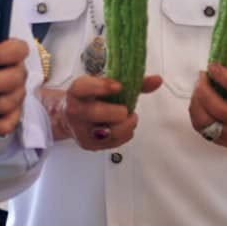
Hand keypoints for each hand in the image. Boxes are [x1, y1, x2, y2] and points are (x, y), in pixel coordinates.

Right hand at [43, 74, 162, 150]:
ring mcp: (81, 131)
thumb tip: (157, 80)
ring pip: (111, 131)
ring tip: (128, 118)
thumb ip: (131, 82)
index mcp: (75, 93)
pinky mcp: (89, 145)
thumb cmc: (90, 99)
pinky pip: (116, 141)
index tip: (118, 86)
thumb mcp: (103, 86)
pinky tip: (122, 126)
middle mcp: (75, 112)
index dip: (101, 86)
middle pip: (99, 113)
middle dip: (119, 110)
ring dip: (126, 124)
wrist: (69, 119)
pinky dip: (125, 133)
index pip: (83, 87)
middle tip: (123, 109)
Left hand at [188, 54, 226, 147]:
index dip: (223, 76)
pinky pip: (203, 129)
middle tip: (201, 77)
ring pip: (206, 122)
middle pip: (218, 108)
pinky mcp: (225, 141)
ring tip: (198, 89)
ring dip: (196, 103)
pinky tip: (199, 102)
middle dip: (204, 90)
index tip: (213, 65)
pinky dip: (197, 114)